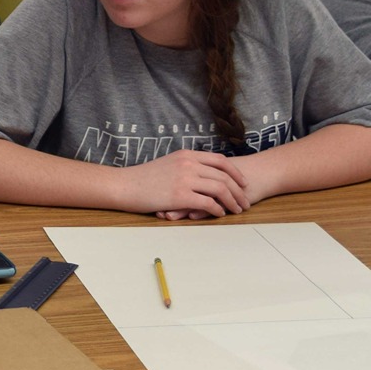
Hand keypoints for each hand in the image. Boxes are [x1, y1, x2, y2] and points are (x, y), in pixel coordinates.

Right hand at [110, 149, 249, 218]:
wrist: (125, 185)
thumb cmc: (144, 178)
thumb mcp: (169, 163)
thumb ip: (187, 165)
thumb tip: (204, 175)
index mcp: (187, 155)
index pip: (220, 161)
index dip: (236, 173)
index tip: (243, 183)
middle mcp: (189, 164)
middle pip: (224, 176)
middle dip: (239, 190)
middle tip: (245, 201)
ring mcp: (185, 179)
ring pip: (220, 189)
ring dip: (232, 201)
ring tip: (237, 210)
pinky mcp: (180, 196)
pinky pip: (207, 203)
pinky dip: (217, 209)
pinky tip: (219, 214)